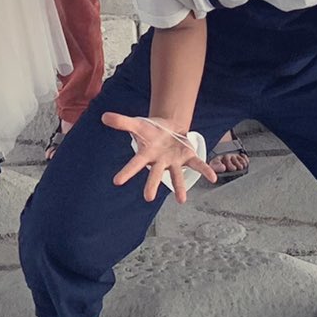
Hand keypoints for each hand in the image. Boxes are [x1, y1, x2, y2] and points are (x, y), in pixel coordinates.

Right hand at [101, 112, 215, 202]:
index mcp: (147, 154)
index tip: (116, 181)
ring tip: (181, 200)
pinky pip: (197, 165)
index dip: (126, 172)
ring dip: (179, 187)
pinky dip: (205, 170)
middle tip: (148, 198)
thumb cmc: (151, 131)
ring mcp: (174, 162)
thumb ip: (122, 122)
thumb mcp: (137, 124)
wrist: (169, 129)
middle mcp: (160, 162)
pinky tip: (213, 178)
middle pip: (155, 174)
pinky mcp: (188, 158)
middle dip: (152, 185)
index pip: (135, 163)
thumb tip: (103, 116)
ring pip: (176, 175)